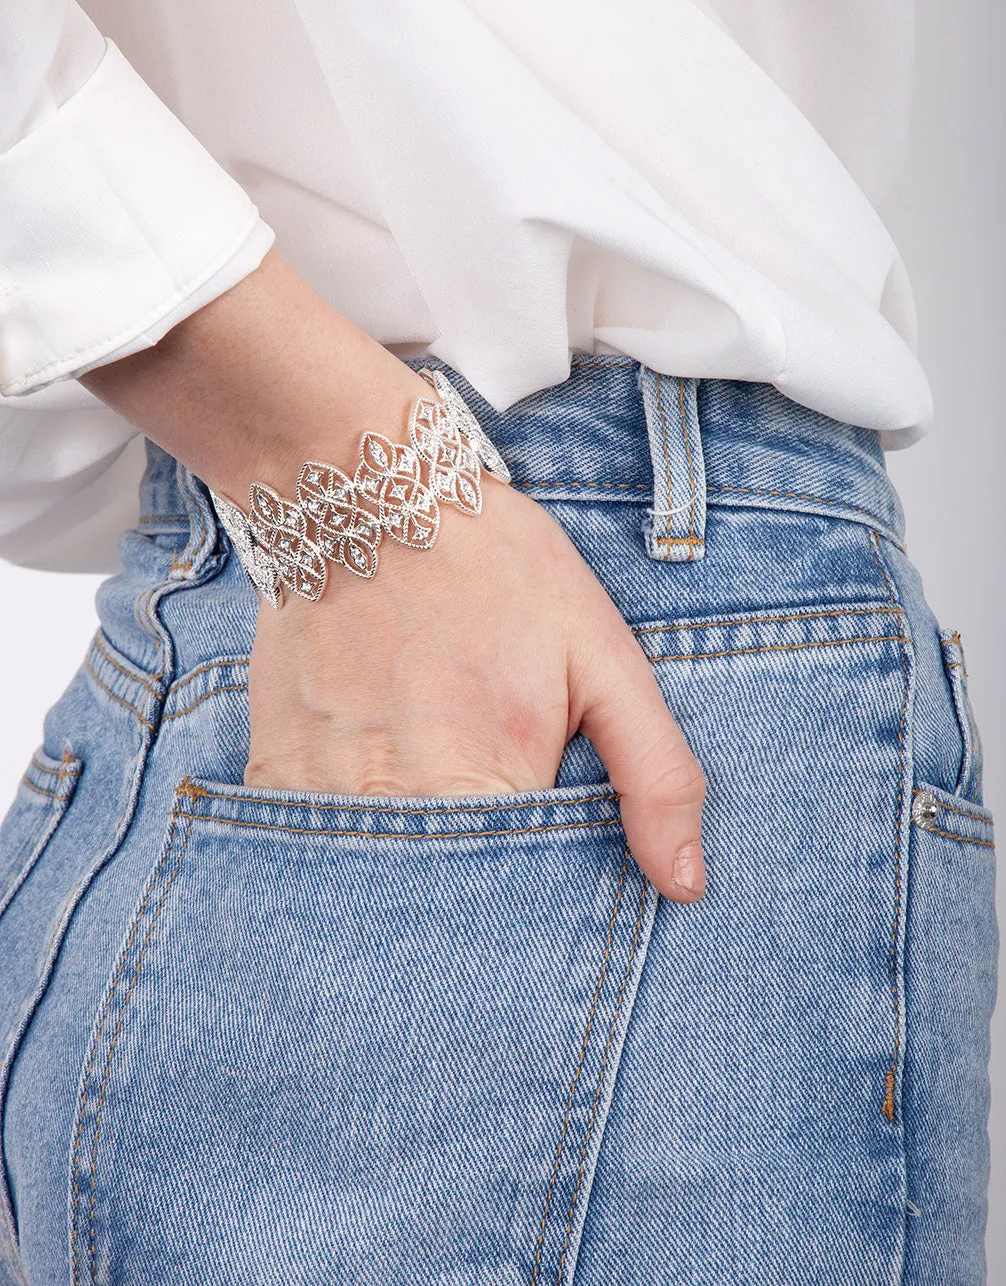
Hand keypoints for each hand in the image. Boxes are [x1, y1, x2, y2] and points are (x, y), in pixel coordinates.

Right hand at [247, 468, 706, 901]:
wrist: (366, 492)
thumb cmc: (497, 570)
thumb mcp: (604, 656)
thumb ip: (655, 775)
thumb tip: (686, 884)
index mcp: (486, 784)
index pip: (521, 912)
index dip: (541, 905)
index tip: (543, 865)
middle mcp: (393, 803)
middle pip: (444, 909)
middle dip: (476, 900)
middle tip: (485, 825)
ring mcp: (320, 790)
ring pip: (377, 882)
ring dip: (412, 867)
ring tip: (432, 789)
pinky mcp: (273, 770)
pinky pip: (316, 843)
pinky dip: (354, 835)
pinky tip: (380, 780)